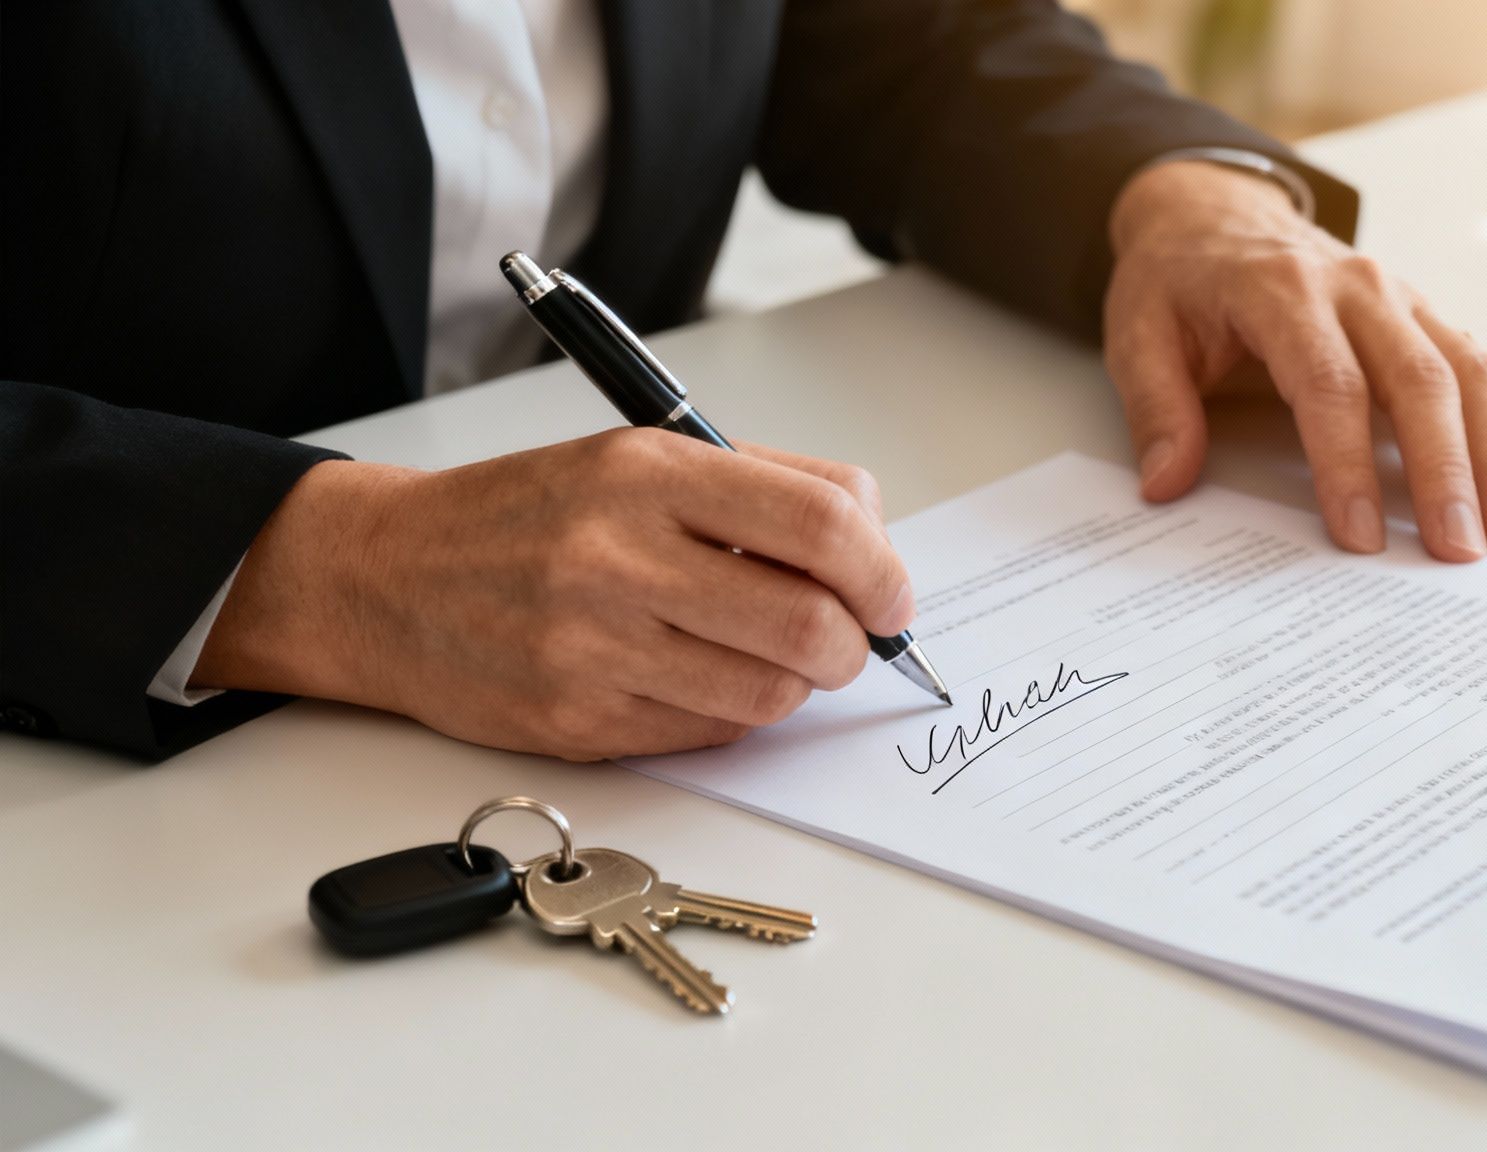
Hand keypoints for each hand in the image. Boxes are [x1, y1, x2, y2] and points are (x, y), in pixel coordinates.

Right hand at [192, 430, 914, 759]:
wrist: (384, 578)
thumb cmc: (526, 515)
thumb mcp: (637, 457)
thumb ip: (762, 486)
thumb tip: (873, 539)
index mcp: (648, 473)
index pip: (823, 526)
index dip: (883, 572)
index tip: (891, 595)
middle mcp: (619, 557)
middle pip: (810, 624)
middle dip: (857, 644)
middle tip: (851, 639)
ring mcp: (595, 648)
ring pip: (770, 694)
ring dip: (798, 684)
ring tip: (771, 655)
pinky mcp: (578, 722)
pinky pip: (711, 733)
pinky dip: (735, 713)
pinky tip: (704, 676)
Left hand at [1105, 160, 1486, 560]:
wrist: (1215, 217)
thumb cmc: (1180, 283)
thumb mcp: (1138, 333)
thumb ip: (1155, 407)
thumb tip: (1168, 481)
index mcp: (1284, 292)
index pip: (1329, 384)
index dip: (1347, 464)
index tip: (1361, 534)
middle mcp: (1358, 289)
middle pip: (1420, 380)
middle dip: (1446, 470)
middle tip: (1459, 549)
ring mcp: (1404, 301)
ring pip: (1471, 373)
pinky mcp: (1427, 319)